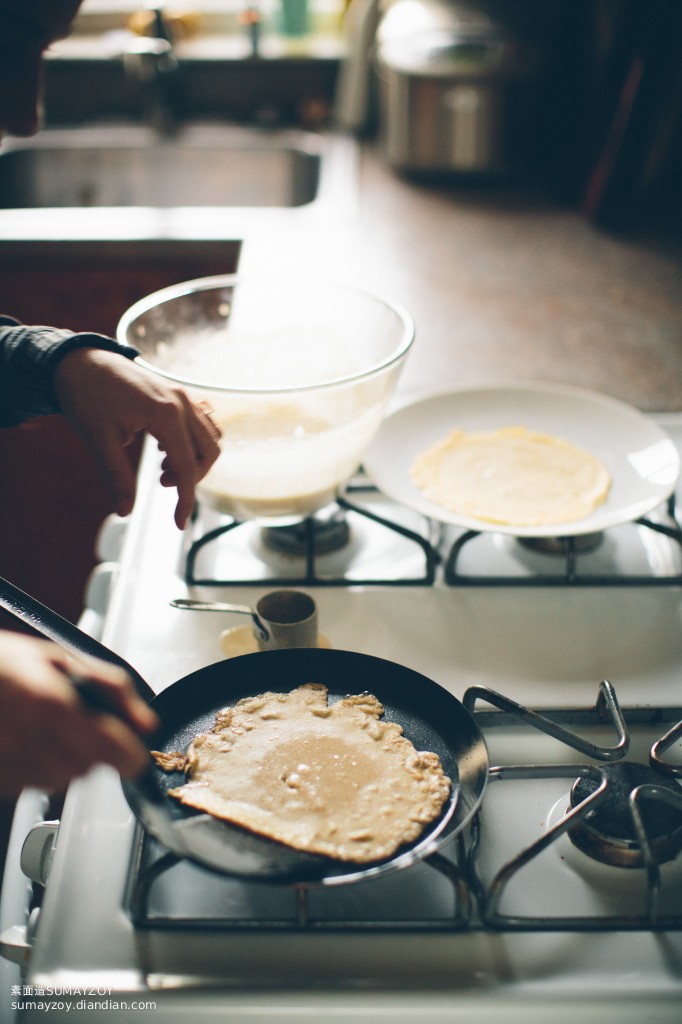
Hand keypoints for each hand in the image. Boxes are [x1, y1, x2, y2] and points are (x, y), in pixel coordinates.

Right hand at [0, 630, 157, 796]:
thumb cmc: (1, 663)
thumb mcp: (59, 658)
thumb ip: (112, 689)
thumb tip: (146, 722)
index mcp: (50, 703)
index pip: (106, 748)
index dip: (128, 757)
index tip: (135, 758)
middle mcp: (27, 737)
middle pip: (85, 768)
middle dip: (92, 751)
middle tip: (80, 726)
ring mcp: (7, 760)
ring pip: (60, 781)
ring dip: (66, 761)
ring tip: (50, 731)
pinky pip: (30, 784)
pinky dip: (37, 768)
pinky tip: (27, 742)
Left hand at [53, 347, 221, 527]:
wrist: (78, 360)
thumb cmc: (86, 395)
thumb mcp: (98, 439)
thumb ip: (116, 476)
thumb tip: (125, 510)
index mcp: (165, 414)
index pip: (186, 465)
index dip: (186, 499)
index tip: (179, 523)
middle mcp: (181, 402)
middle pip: (208, 451)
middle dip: (191, 477)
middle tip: (160, 483)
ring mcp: (182, 395)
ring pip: (208, 437)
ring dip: (193, 459)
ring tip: (162, 468)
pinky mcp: (177, 393)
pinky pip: (200, 423)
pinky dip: (191, 443)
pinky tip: (165, 448)